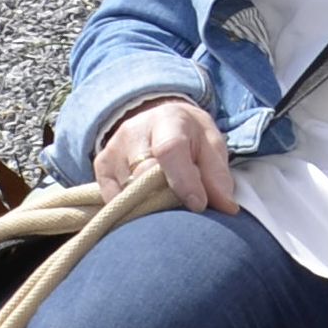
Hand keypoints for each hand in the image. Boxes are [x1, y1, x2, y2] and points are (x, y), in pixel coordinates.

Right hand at [96, 96, 238, 211]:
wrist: (160, 118)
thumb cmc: (190, 136)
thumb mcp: (212, 146)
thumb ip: (218, 175)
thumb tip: (226, 207)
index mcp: (168, 121)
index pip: (170, 151)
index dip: (184, 181)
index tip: (198, 205)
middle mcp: (134, 132)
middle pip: (144, 176)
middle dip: (166, 199)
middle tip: (182, 208)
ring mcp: (113, 150)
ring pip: (126, 193)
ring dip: (148, 206)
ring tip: (164, 204)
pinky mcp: (101, 167)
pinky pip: (112, 200)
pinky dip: (130, 209)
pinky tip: (145, 203)